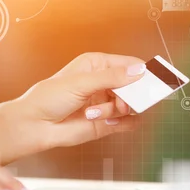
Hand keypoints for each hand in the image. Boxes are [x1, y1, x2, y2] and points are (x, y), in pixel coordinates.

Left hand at [11, 52, 145, 148]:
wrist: (35, 125)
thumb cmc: (49, 98)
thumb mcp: (81, 82)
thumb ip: (112, 77)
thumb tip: (138, 70)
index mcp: (98, 64)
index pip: (130, 65)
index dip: (143, 72)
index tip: (154, 80)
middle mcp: (105, 82)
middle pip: (135, 86)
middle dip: (131, 95)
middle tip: (123, 102)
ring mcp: (106, 102)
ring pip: (131, 105)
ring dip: (117, 110)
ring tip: (94, 112)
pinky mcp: (107, 122)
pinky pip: (128, 122)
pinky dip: (122, 123)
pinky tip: (104, 121)